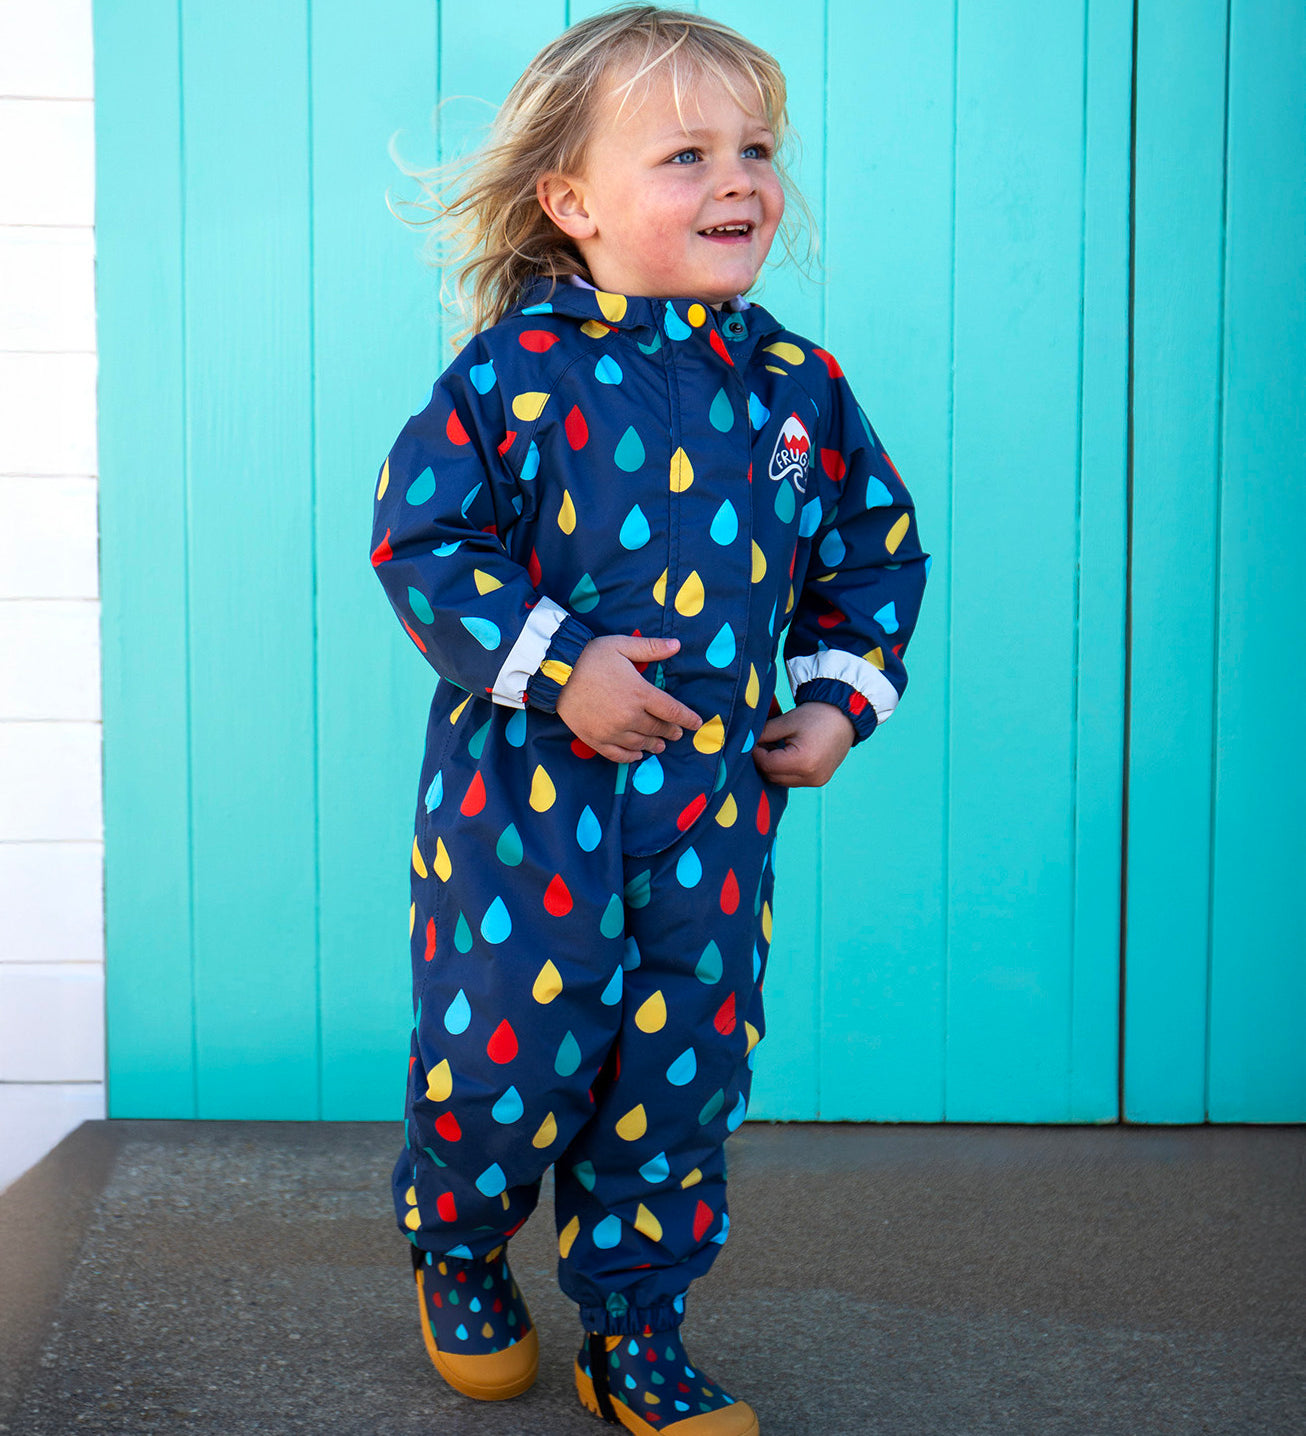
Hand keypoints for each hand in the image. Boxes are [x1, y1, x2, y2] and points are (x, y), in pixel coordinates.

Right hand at [555, 634, 702, 762]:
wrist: (556, 673)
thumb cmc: (591, 656)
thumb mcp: (622, 646)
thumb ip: (651, 648)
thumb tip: (677, 645)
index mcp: (639, 692)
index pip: (672, 711)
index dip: (687, 718)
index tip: (696, 723)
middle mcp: (629, 716)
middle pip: (658, 728)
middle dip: (671, 731)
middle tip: (677, 733)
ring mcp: (612, 731)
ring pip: (642, 743)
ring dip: (655, 744)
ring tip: (660, 745)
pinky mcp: (596, 740)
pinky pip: (619, 755)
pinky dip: (631, 756)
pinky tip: (638, 754)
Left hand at [752, 702, 854, 786]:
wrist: (844, 716)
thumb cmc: (815, 715)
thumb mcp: (786, 722)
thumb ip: (763, 733)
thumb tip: (745, 742)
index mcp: (803, 762)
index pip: (766, 764)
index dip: (756, 752)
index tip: (753, 740)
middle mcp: (811, 777)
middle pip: (772, 776)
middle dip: (763, 760)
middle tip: (762, 743)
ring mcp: (817, 781)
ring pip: (781, 780)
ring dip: (773, 767)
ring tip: (775, 747)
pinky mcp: (820, 780)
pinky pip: (793, 780)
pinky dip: (785, 770)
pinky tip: (786, 754)